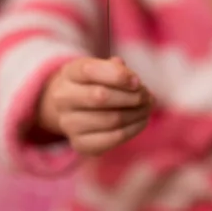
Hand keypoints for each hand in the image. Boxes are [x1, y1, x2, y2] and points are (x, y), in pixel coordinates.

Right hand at [37, 56, 152, 155]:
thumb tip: (134, 81)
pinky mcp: (79, 144)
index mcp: (69, 73)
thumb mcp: (101, 67)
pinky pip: (112, 139)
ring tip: (147, 107)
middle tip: (147, 96)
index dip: (118, 76)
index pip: (90, 71)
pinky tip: (141, 121)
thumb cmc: (94, 82)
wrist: (71, 106)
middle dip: (131, 97)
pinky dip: (133, 129)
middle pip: (100, 97)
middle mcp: (63, 98)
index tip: (137, 81)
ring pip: (110, 120)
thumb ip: (116, 69)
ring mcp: (68, 123)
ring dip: (136, 114)